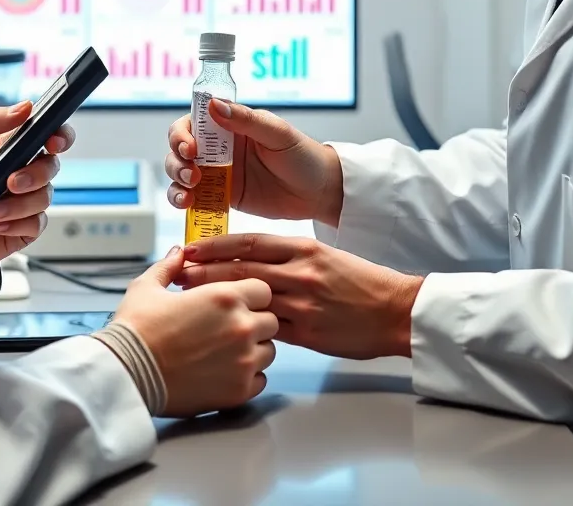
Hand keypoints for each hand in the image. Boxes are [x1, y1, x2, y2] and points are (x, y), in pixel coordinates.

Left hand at [0, 101, 74, 282]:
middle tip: (11, 183)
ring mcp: (23, 201)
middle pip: (52, 165)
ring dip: (19, 205)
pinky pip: (37, 223)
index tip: (54, 141)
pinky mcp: (23, 228)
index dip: (60, 134)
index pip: (46, 134)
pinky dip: (16, 225)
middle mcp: (21, 172)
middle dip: (36, 174)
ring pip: (45, 196)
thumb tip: (25, 107)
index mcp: (9, 149)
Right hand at [114, 246, 278, 416]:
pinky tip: (224, 372)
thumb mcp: (148, 286)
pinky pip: (260, 380)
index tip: (233, 302)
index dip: (249, 294)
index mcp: (225, 296)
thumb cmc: (136, 329)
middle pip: (270, 320)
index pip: (263, 290)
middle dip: (254, 321)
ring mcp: (243, 361)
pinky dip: (247, 377)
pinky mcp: (239, 391)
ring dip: (253, 349)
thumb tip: (179, 253)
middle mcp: (241, 326)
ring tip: (226, 351)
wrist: (126, 374)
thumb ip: (170, 266)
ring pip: (268, 350)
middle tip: (228, 327)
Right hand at [165, 101, 342, 225]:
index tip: (190, 147)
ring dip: (176, 182)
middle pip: (179, 150)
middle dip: (176, 161)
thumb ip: (246, 120)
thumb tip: (214, 104)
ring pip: (180, 175)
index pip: (192, 123)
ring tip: (189, 194)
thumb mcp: (277, 134)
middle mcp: (218, 148)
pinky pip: (194, 198)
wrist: (319, 192)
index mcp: (229, 125)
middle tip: (193, 175)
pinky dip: (184, 201)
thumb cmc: (303, 156)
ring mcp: (218, 173)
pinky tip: (190, 206)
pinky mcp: (222, 197)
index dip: (182, 134)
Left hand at [178, 234, 423, 358]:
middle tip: (178, 274)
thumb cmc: (360, 282)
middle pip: (240, 269)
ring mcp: (303, 302)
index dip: (215, 245)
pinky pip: (269, 329)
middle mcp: (299, 271)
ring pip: (249, 299)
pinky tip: (227, 330)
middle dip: (205, 272)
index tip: (191, 247)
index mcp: (302, 247)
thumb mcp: (324, 255)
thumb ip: (288, 257)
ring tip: (190, 302)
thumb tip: (251, 260)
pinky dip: (246, 328)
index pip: (248, 242)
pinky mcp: (308, 331)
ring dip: (218, 300)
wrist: (395, 309)